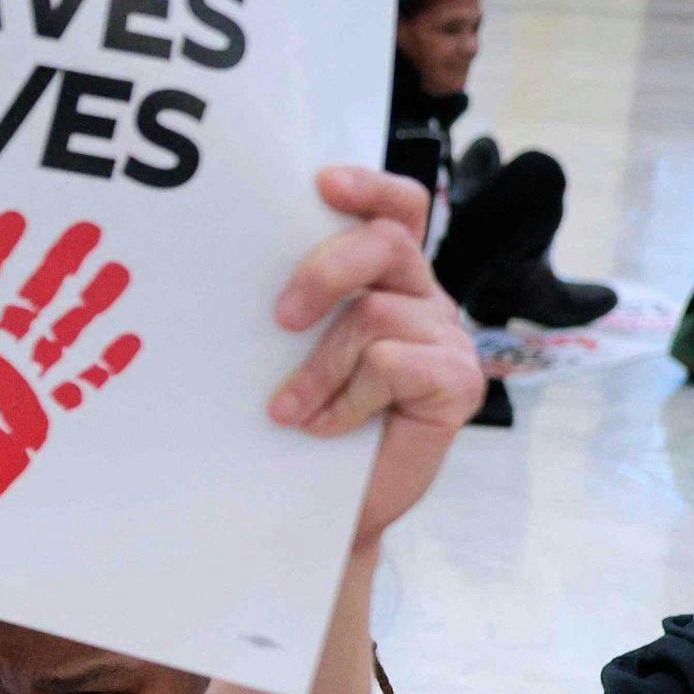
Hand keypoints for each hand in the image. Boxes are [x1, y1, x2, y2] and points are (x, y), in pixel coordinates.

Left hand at [0, 211, 147, 547]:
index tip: (14, 218)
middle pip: (28, 301)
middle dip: (55, 264)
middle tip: (85, 228)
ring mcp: (17, 389)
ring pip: (59, 335)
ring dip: (88, 304)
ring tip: (117, 268)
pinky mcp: (37, 423)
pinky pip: (77, 389)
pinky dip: (103, 365)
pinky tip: (129, 338)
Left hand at [269, 168, 486, 549]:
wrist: (331, 510)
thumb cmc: (309, 427)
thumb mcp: (297, 355)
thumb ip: (299, 308)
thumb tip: (234, 265)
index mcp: (392, 281)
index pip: (400, 210)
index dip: (370, 187)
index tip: (321, 183)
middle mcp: (425, 299)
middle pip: (388, 244)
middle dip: (326, 270)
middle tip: (280, 317)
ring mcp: (448, 340)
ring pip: (375, 315)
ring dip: (318, 368)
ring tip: (287, 411)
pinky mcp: (459, 384)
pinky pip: (391, 365)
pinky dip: (346, 401)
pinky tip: (327, 429)